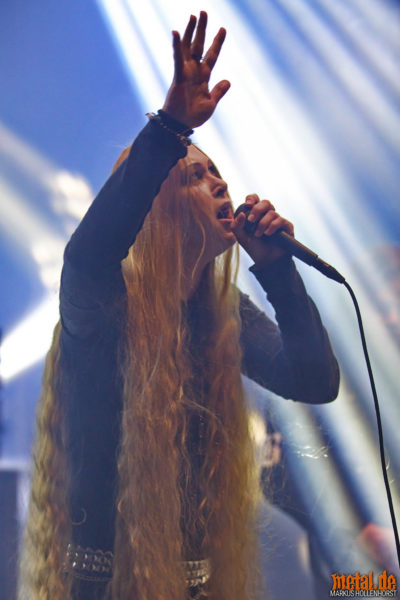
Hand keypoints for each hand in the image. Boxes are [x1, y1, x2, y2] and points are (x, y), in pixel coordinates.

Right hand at [162, 12, 229, 128]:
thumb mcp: (211, 103)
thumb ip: (218, 91)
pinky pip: (177, 58)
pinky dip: (177, 45)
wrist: (181, 125)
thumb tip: (228, 81)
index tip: (223, 29)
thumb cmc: (193, 116)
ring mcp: (185, 72)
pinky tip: (176, 31)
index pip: (212, 55)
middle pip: (199, 45)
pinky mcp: (178, 76)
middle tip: (203, 12)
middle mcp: (194, 71)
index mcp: (203, 77)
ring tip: (193, 16)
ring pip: (188, 47)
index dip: (217, 42)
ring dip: (190, 31)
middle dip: (202, 29)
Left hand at [231, 194, 293, 266]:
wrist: (266, 261)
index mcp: (257, 214)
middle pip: (265, 202)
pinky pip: (281, 220)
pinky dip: (272, 226)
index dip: (252, 198)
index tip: (247, 204)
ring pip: (272, 213)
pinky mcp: (287, 227)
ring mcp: (278, 220)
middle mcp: (268, 215)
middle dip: (257, 209)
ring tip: (258, 234)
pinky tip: (268, 234)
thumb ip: (236, 226)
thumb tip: (241, 214)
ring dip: (262, 223)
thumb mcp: (240, 237)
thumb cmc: (254, 248)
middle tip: (251, 220)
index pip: (256, 199)